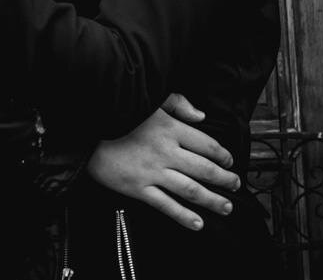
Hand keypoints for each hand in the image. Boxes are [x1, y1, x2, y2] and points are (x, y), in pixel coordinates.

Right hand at [84, 94, 239, 230]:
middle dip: (224, 179)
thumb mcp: (151, 99)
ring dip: (212, 200)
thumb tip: (202, 116)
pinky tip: (197, 223)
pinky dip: (183, 216)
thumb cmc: (120, 113)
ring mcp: (153, 171)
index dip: (222, 155)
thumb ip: (179, 104)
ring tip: (226, 207)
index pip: (206, 144)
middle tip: (236, 185)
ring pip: (190, 189)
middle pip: (204, 169)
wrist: (87, 130)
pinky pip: (165, 205)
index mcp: (171, 128)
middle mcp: (166, 151)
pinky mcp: (138, 188)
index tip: (230, 162)